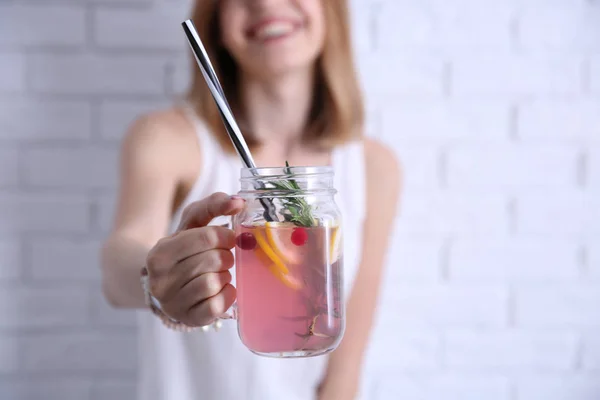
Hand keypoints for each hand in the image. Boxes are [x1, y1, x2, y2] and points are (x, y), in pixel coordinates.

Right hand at [145, 192, 244, 326]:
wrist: (165, 282)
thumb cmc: (184, 248)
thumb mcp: (192, 222)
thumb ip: (213, 205)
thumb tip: (238, 201)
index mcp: (159, 253)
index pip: (206, 237)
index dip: (225, 236)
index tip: (228, 238)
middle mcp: (160, 281)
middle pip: (213, 261)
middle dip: (225, 256)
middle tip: (223, 257)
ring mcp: (172, 304)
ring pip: (214, 283)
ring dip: (224, 275)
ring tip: (218, 273)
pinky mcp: (189, 319)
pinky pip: (217, 306)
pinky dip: (227, 294)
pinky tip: (221, 288)